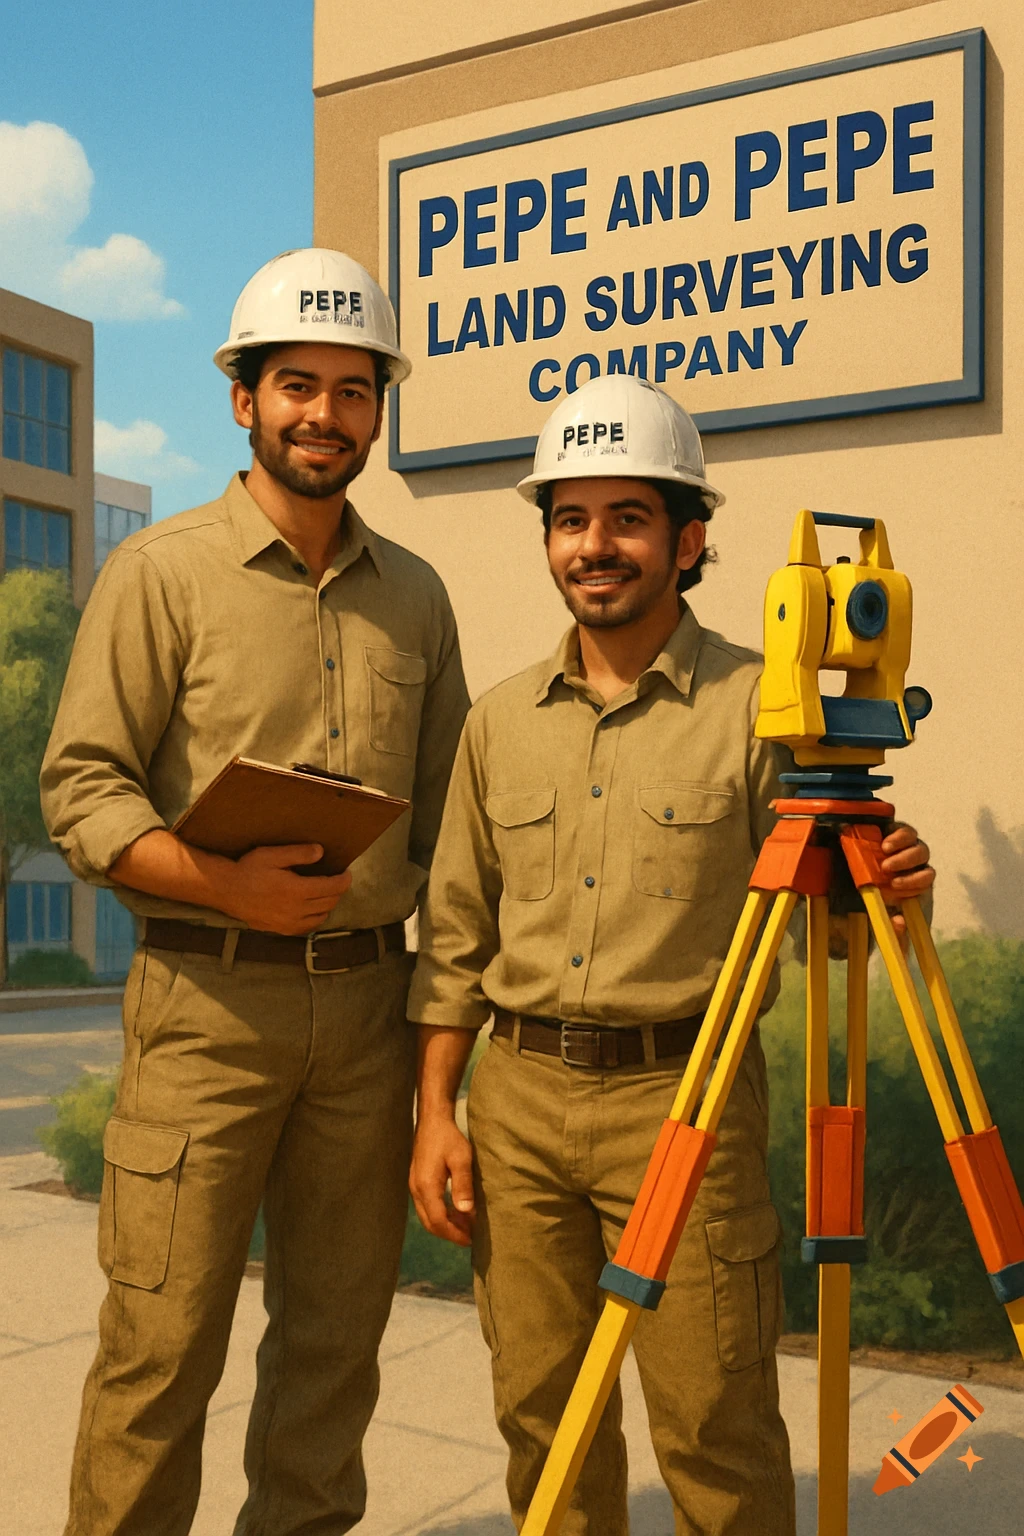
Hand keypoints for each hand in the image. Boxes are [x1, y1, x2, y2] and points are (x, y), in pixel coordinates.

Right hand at [223, 844, 351, 934]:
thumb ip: (298, 853)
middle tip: (337, 879)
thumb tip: (321, 852)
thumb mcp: (272, 855)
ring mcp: (289, 923)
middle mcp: (296, 910)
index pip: (332, 887)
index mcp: (297, 890)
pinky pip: (308, 927)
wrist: (226, 891)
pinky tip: (312, 908)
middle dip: (338, 890)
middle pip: (330, 902)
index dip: (344, 880)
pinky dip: (316, 917)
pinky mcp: (282, 929)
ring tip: (325, 892)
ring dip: (328, 904)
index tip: (346, 872)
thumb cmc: (248, 869)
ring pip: (322, 916)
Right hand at [410, 1112, 474, 1247]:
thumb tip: (466, 1212)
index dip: (454, 1234)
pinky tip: (456, 1210)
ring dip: (446, 1224)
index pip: (438, 1221)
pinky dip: (441, 1213)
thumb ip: (463, 1185)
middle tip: (470, 1237)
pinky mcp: (417, 1181)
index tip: (470, 1240)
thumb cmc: (448, 1137)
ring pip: (427, 1216)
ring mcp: (414, 1186)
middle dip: (449, 1233)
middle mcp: (416, 1189)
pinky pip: (426, 1206)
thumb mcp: (461, 1159)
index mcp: (426, 1186)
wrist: (432, 1120)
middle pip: (430, 1223)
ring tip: (466, 1225)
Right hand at [880, 823, 933, 940]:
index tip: (895, 886)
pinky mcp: (893, 834)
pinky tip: (883, 841)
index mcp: (918, 883)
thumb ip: (896, 931)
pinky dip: (896, 834)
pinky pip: (902, 829)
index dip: (915, 880)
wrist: (865, 888)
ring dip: (901, 845)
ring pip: (915, 840)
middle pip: (922, 855)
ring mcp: (906, 847)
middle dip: (906, 861)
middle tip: (886, 868)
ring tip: (883, 850)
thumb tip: (899, 923)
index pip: (926, 877)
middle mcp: (915, 863)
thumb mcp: (887, 922)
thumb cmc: (881, 906)